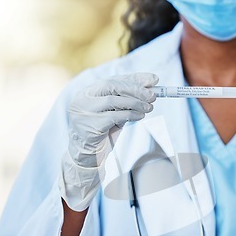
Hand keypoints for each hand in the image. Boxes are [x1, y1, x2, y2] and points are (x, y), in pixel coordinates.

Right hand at [59, 72, 158, 210]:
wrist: (88, 156)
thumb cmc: (104, 132)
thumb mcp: (117, 112)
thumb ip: (129, 99)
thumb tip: (152, 83)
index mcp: (88, 92)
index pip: (114, 79)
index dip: (135, 78)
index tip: (154, 79)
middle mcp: (82, 99)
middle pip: (112, 86)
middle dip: (135, 89)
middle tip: (153, 95)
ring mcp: (83, 111)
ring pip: (113, 100)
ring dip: (135, 103)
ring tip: (149, 108)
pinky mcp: (89, 125)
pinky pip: (114, 116)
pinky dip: (130, 115)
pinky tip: (140, 117)